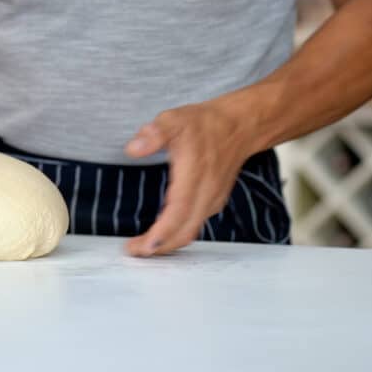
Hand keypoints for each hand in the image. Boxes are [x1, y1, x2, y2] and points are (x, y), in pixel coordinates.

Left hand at [123, 100, 252, 256]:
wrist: (239, 126)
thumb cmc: (205, 124)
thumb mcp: (174, 120)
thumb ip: (153, 134)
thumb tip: (133, 149)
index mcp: (194, 175)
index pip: (177, 213)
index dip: (160, 234)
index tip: (140, 246)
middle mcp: (206, 192)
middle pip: (184, 231)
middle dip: (159, 247)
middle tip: (134, 251)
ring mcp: (212, 199)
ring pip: (190, 231)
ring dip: (168, 243)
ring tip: (144, 246)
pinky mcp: (214, 201)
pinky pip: (195, 225)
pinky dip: (178, 234)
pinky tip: (162, 234)